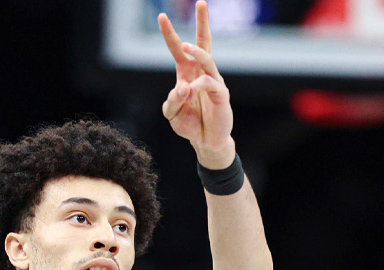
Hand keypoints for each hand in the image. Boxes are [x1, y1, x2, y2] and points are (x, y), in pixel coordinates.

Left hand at [158, 1, 234, 167]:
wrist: (206, 142)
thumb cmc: (189, 124)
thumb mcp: (171, 113)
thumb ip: (172, 101)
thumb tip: (182, 88)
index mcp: (186, 73)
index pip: (177, 49)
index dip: (169, 33)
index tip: (161, 15)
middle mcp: (201, 73)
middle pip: (203, 43)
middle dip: (202, 23)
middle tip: (201, 2)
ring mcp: (213, 81)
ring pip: (207, 59)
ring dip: (196, 52)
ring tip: (186, 47)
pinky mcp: (221, 94)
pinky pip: (209, 83)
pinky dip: (198, 86)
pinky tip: (191, 92)